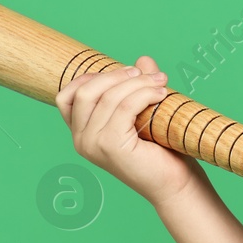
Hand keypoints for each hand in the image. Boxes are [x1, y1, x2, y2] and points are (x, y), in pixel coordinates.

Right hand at [55, 55, 203, 207]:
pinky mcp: (110, 146)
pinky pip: (124, 107)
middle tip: (147, 74)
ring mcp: (92, 145)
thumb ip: (138, 86)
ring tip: (161, 82)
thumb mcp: (143, 112)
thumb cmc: (160, 151)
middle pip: (86, 91)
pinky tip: (161, 94)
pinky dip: (144, 94)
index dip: (93, 77)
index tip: (127, 72)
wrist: (174, 184)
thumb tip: (143, 59)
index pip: (67, 96)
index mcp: (81, 133)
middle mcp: (80, 140)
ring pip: (109, 97)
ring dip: (138, 83)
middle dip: (117, 75)